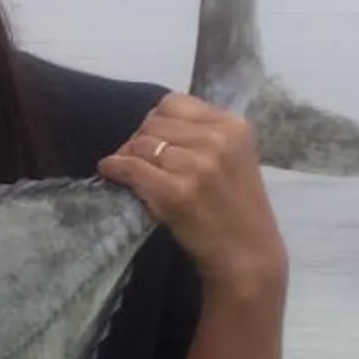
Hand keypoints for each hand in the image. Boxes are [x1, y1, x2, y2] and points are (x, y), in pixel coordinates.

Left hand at [98, 93, 289, 303]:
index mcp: (233, 126)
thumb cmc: (236, 209)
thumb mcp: (234, 158)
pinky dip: (115, 169)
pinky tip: (111, 173)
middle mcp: (217, 140)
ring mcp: (197, 165)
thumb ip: (203, 135)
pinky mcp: (176, 192)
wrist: (247, 255)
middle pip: (154, 122)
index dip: (157, 121)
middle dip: (140, 138)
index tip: (153, 139)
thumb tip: (152, 124)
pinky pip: (131, 168)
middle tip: (137, 158)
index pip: (175, 103)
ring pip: (141, 144)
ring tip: (127, 170)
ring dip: (127, 155)